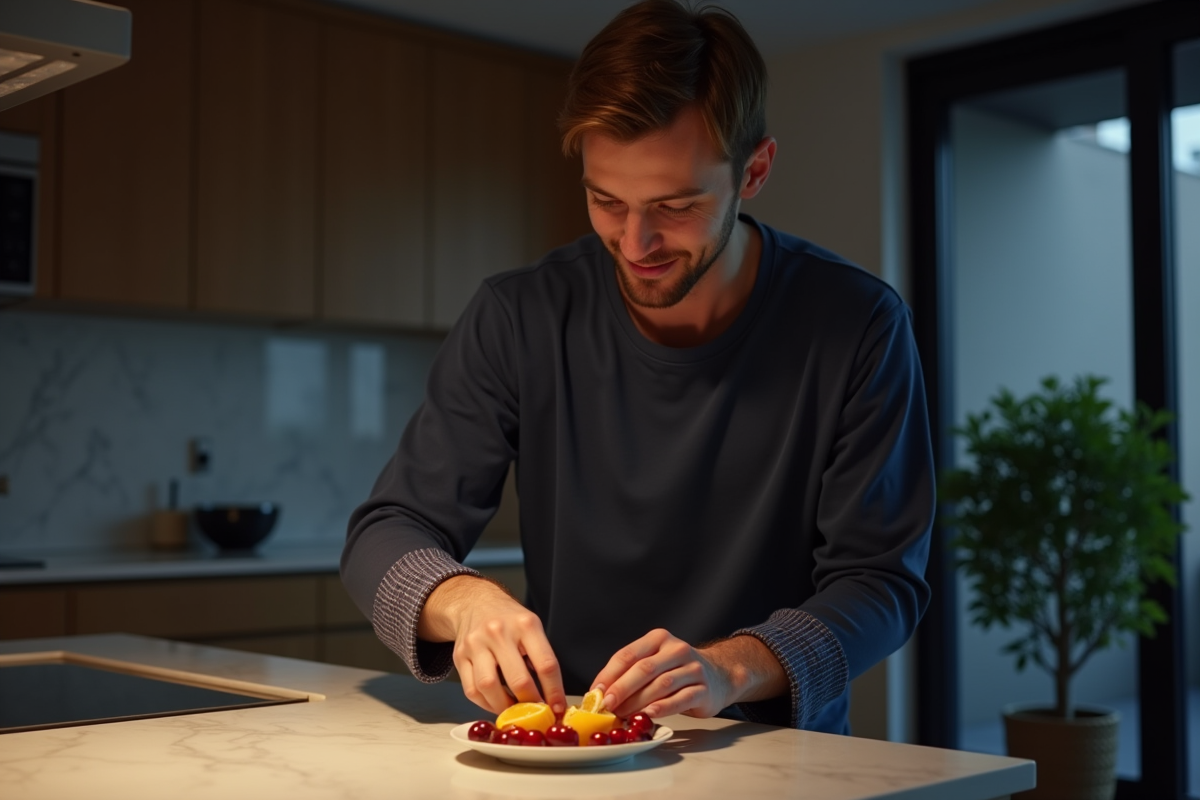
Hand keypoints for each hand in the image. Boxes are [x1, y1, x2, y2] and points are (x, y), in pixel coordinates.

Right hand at [418, 575, 565, 716]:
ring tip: (514, 712)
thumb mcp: (531, 628)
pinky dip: (485, 704)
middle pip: (517, 679)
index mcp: (525, 624)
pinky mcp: (459, 656)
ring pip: (489, 687)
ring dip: (504, 707)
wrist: (475, 603)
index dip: (554, 691)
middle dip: (530, 703)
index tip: (558, 707)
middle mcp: (498, 632)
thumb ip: (540, 658)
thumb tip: (552, 698)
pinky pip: (471, 690)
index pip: (545, 664)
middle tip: (536, 714)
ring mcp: (475, 644)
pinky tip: (496, 704)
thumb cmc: (510, 621)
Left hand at [591, 629, 787, 719]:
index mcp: (659, 639)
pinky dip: (662, 708)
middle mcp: (677, 649)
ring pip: (661, 685)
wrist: (719, 675)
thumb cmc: (677, 671)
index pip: (628, 654)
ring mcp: (693, 669)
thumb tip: (600, 693)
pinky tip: (648, 715)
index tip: (596, 692)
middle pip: (644, 669)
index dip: (609, 674)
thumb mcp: (655, 661)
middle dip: (622, 688)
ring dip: (638, 702)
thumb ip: (631, 672)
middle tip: (607, 705)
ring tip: (622, 714)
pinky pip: (680, 700)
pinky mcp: (704, 690)